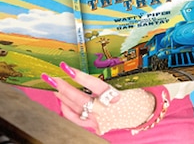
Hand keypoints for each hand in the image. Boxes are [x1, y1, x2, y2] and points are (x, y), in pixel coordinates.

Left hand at [41, 62, 155, 134]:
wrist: (142, 113)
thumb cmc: (131, 93)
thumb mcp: (122, 83)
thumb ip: (102, 79)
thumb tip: (80, 69)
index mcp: (115, 96)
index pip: (94, 85)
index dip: (78, 76)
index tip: (65, 66)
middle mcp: (106, 110)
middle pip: (80, 99)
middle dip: (62, 87)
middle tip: (50, 77)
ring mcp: (100, 120)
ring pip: (75, 109)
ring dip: (62, 96)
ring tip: (54, 85)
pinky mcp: (96, 126)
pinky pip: (77, 120)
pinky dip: (67, 110)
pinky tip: (61, 101)